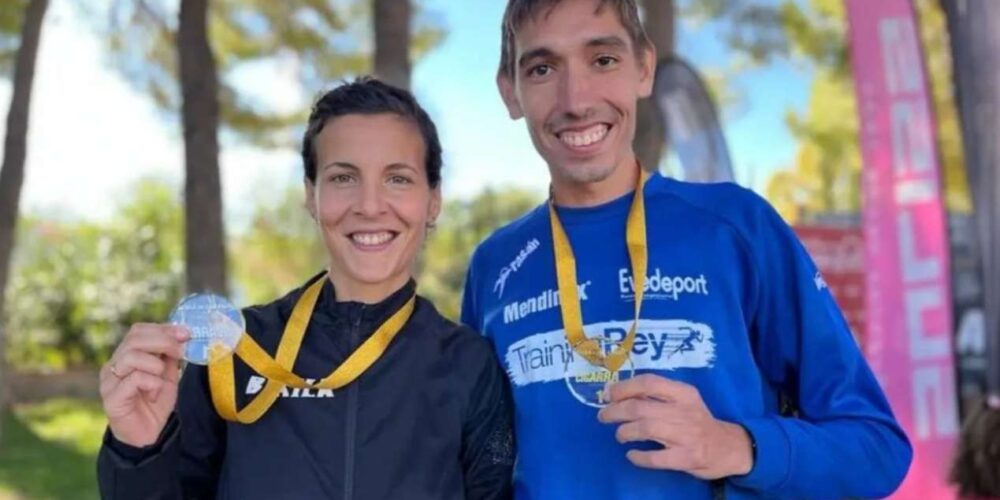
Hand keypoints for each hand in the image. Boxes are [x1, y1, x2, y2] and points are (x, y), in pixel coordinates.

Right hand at [100, 323, 188, 446]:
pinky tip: (154, 395)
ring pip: (131, 356)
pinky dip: (152, 383)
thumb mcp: (168, 375)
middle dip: (163, 341)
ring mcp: (109, 381)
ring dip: (156, 365)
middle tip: (180, 351)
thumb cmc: (155, 403)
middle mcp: (113, 366)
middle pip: (134, 339)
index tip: (185, 333)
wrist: (148, 435)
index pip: (138, 331)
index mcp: (125, 356)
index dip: (162, 329)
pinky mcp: (111, 398)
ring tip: (162, 380)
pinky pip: (134, 379)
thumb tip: (182, 336)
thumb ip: (170, 356)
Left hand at [597, 374, 753, 479]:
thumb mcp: (684, 400)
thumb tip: (616, 392)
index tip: (607, 394)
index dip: (623, 388)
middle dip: (615, 411)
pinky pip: (656, 458)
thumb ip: (657, 395)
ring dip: (625, 431)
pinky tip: (632, 455)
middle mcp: (684, 411)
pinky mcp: (687, 458)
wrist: (729, 447)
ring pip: (646, 428)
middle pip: (641, 407)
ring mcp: (686, 436)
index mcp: (683, 393)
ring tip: (619, 435)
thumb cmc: (698, 421)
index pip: (649, 382)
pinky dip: (639, 457)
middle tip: (604, 416)